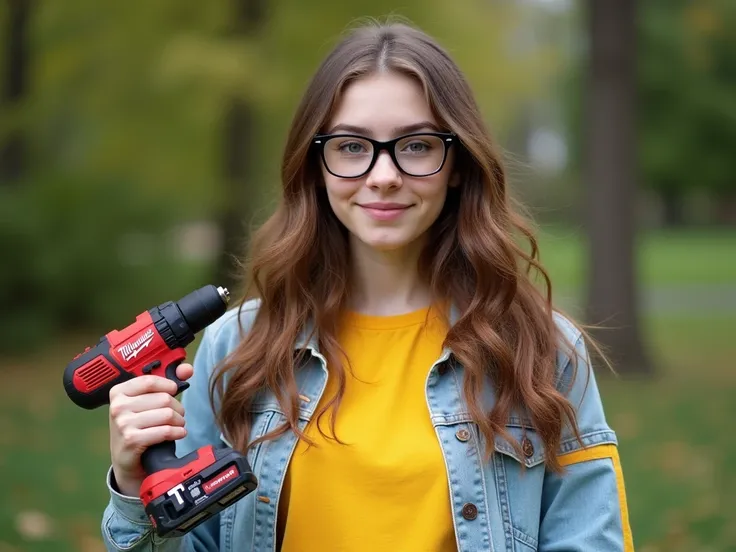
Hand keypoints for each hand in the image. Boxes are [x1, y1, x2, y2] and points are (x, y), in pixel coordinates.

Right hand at [108, 363, 193, 496]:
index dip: (168, 385)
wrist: (126, 458)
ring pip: (166, 415)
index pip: (150, 381)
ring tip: (178, 424)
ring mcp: (123, 424)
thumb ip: (166, 383)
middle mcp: (118, 406)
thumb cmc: (137, 426)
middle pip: (163, 398)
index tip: (174, 390)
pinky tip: (179, 433)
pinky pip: (165, 431)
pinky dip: (177, 432)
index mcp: (118, 392)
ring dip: (179, 421)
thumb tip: (187, 368)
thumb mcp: (144, 402)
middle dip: (177, 408)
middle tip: (178, 415)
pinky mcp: (132, 440)